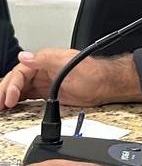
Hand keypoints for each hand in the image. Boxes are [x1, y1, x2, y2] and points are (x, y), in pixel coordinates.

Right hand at [0, 49, 141, 110]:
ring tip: (0, 108)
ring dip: (7, 98)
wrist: (106, 85)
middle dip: (4, 92)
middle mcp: (41, 70)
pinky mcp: (48, 93)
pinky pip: (27, 96)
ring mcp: (44, 82)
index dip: (11, 86)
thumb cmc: (92, 73)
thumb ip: (44, 60)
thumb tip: (24, 57)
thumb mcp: (67, 64)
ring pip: (19, 89)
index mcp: (44, 60)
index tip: (9, 100)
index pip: (19, 72)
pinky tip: (11, 107)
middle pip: (15, 81)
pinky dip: (17, 101)